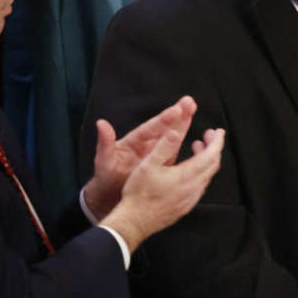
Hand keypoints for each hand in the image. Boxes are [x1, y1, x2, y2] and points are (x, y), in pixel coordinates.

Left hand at [83, 96, 196, 219]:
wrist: (112, 196)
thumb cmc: (106, 178)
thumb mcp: (104, 161)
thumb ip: (105, 143)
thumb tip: (101, 123)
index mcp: (133, 142)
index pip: (151, 129)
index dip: (163, 120)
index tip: (176, 110)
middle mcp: (146, 143)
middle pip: (164, 127)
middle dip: (177, 115)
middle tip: (189, 101)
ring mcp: (155, 152)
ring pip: (172, 135)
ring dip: (183, 123)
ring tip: (193, 109)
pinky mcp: (161, 162)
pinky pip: (174, 149)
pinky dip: (184, 141)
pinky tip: (196, 137)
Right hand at [99, 124, 224, 251]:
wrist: (135, 222)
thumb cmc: (139, 194)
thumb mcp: (147, 165)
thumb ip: (163, 147)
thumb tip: (175, 132)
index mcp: (186, 176)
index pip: (211, 155)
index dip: (217, 141)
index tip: (219, 131)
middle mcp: (194, 188)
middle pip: (213, 165)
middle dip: (213, 147)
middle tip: (208, 135)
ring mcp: (192, 198)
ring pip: (207, 175)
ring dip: (206, 159)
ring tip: (197, 147)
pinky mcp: (187, 205)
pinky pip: (201, 185)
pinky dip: (201, 172)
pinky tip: (189, 168)